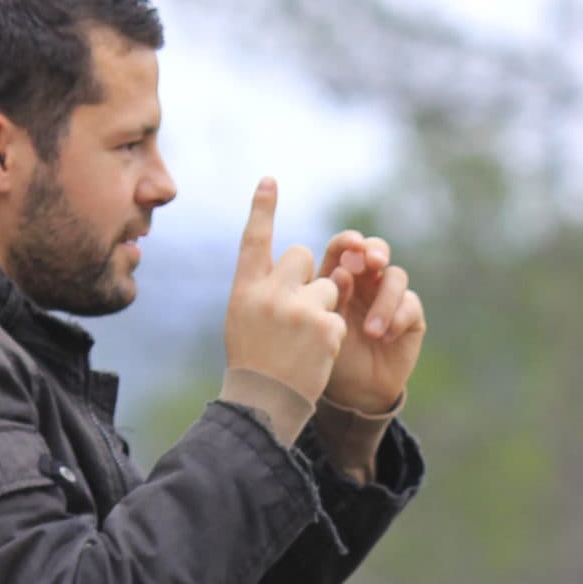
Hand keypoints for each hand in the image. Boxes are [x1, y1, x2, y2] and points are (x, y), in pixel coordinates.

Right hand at [223, 179, 348, 403]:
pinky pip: (339, 316)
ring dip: (324, 307)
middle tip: (296, 310)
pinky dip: (332, 335)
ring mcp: (298, 307)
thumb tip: (290, 263)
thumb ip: (261, 288)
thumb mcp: (243, 318)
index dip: (262, 209)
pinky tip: (315, 355)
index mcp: (245, 288)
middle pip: (302, 255)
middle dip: (307, 276)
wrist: (264, 403)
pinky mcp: (324, 325)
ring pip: (328, 286)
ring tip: (304, 339)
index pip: (253, 240)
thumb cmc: (252, 361)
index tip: (269, 180)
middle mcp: (269, 292)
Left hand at [316, 228, 424, 413]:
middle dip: (376, 252)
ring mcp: (390, 298)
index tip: (352, 246)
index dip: (349, 241)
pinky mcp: (410, 316)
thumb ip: (331, 297)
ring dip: (384, 301)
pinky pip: (410, 304)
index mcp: (340, 278)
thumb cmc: (330, 356)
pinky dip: (397, 318)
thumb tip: (344, 272)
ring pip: (396, 277)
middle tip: (374, 262)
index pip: (344, 249)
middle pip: (376, 250)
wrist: (354, 391)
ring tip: (371, 332)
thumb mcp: (323, 325)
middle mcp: (366, 283)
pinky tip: (384, 338)